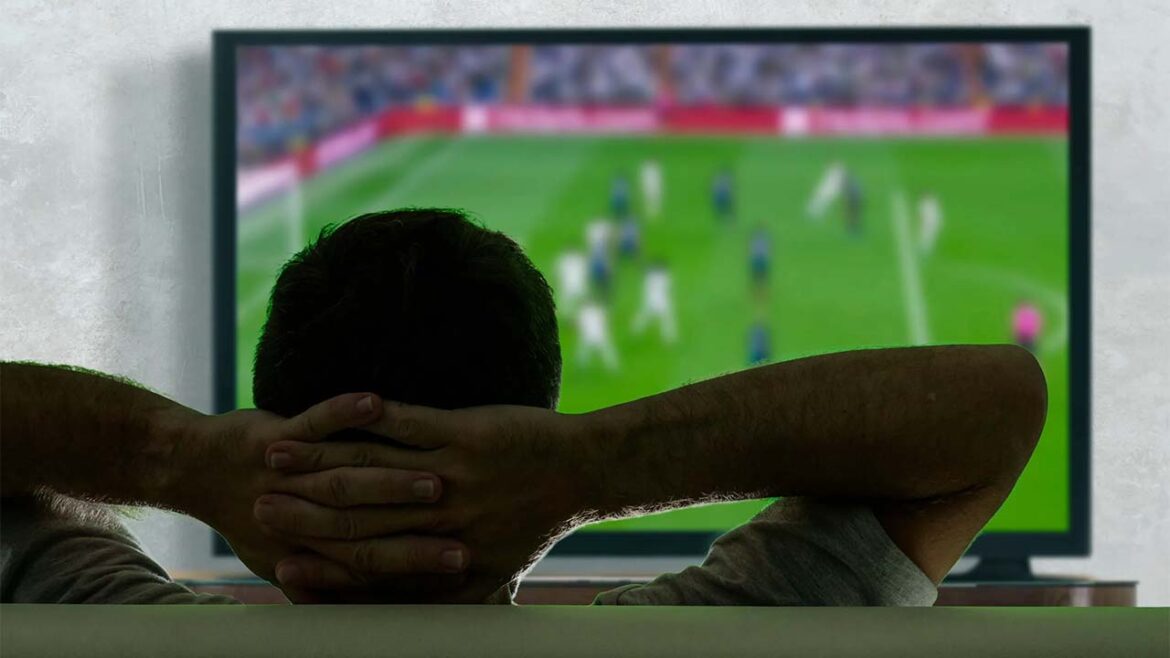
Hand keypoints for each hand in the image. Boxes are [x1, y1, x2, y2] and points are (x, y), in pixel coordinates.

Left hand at [180, 393, 467, 601]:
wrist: (194, 471)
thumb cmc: (249, 520)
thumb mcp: (284, 559)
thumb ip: (329, 583)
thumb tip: (379, 604)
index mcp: (310, 551)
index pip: (376, 564)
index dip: (420, 564)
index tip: (465, 561)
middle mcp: (302, 519)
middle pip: (374, 524)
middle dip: (423, 526)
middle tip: (465, 529)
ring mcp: (292, 476)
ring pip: (352, 474)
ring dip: (393, 476)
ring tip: (440, 474)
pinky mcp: (280, 438)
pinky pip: (317, 421)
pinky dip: (344, 412)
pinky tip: (374, 401)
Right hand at [254, 402, 591, 602]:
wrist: (584, 471)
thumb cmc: (536, 524)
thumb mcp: (496, 574)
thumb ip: (454, 599)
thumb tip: (417, 624)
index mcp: (443, 556)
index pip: (368, 570)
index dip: (323, 573)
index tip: (281, 571)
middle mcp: (441, 520)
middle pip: (357, 520)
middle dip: (302, 516)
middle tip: (257, 509)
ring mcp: (452, 473)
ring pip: (372, 468)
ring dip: (318, 461)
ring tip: (274, 456)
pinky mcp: (463, 433)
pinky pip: (407, 423)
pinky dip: (365, 417)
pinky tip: (338, 410)